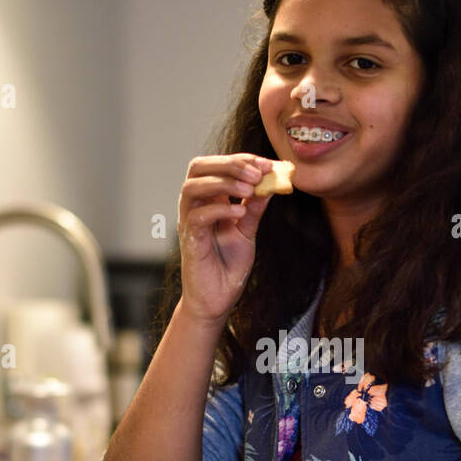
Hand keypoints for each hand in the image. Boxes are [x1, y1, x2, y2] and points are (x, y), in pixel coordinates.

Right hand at [175, 154, 274, 324]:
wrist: (217, 300)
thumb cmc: (228, 266)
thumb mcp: (247, 231)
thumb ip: (254, 208)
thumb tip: (271, 182)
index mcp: (209, 200)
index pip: (218, 166)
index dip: (241, 160)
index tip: (267, 164)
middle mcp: (195, 206)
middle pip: (199, 168)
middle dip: (229, 164)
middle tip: (257, 172)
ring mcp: (189, 222)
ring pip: (193, 187)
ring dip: (223, 182)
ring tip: (249, 189)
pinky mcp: (189, 240)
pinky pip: (197, 216)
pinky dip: (219, 209)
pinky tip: (239, 213)